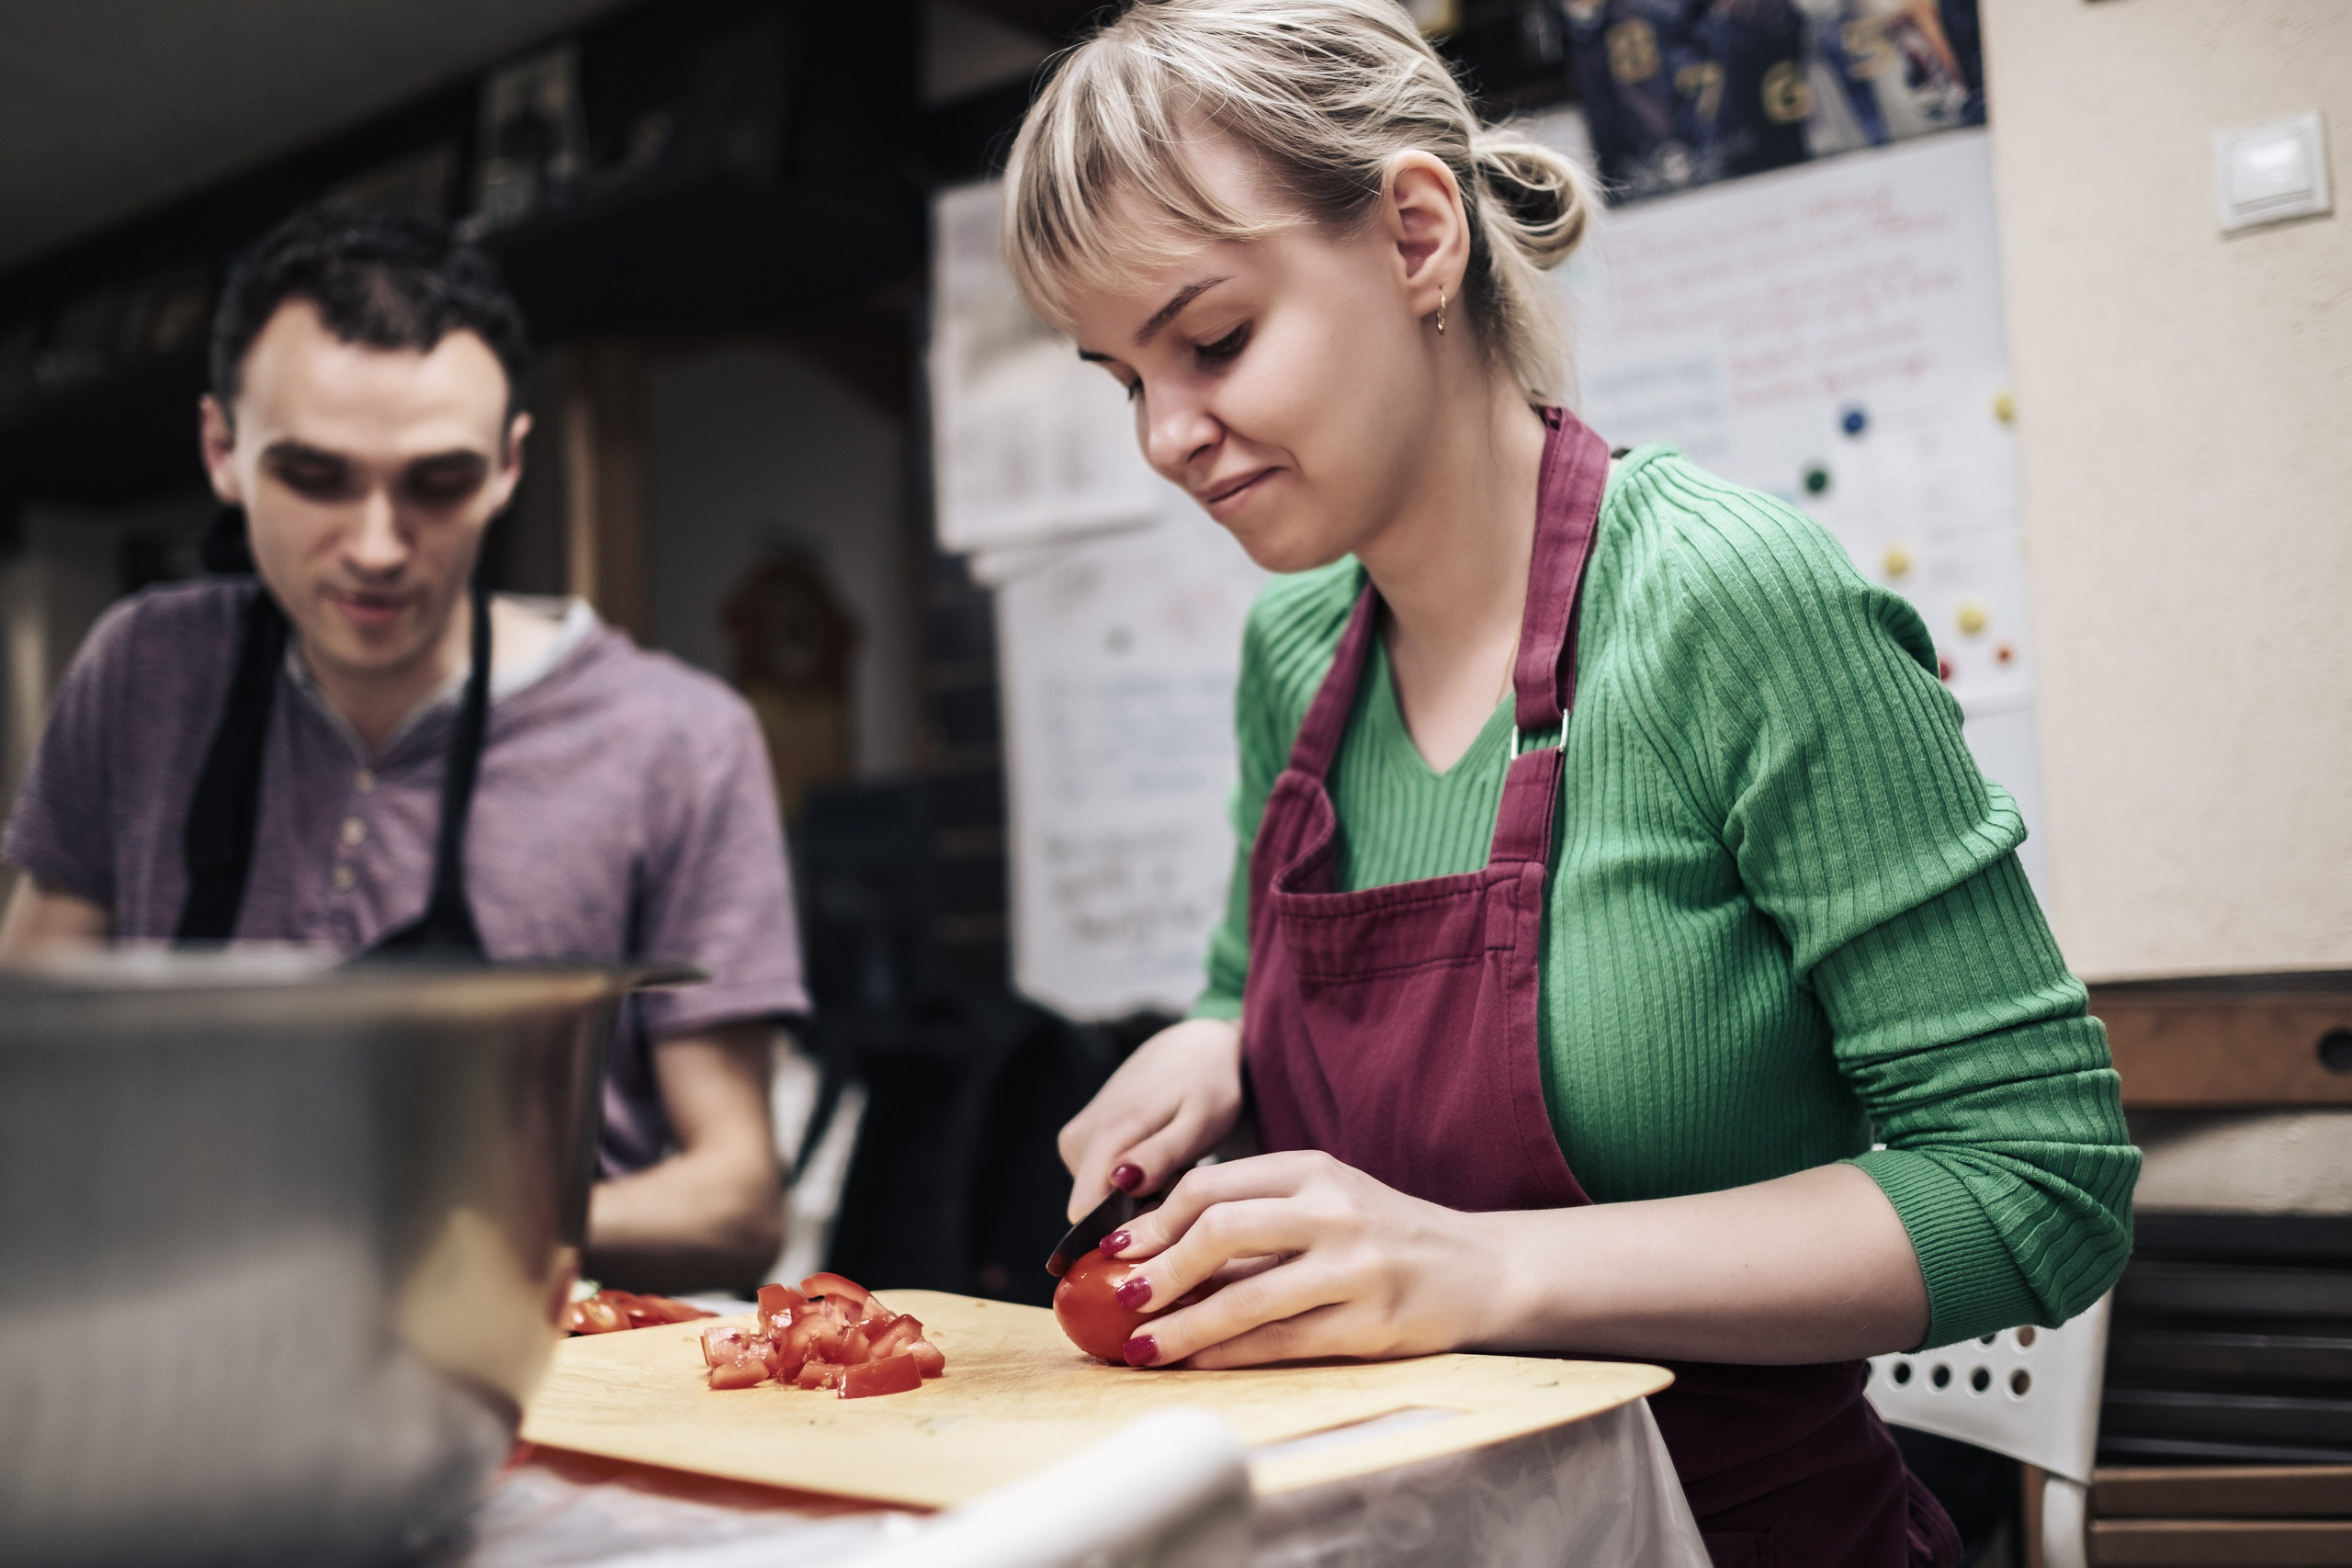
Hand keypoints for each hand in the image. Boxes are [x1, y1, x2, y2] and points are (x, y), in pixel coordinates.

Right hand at [1058, 1017, 1244, 1221]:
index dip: (1124, 1230)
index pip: (1085, 1213)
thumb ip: (1160, 1155)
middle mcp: (1079, 1138)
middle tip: (1180, 1183)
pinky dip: (1132, 1182)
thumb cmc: (1206, 1085)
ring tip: (1173, 1166)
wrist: (1192, 1048)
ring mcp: (1076, 1138)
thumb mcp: (1199, 1121)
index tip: (1167, 1217)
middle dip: (1138, 1211)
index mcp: (1107, 1132)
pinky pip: (1099, 1182)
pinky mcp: (1079, 1140)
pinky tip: (1159, 1160)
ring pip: (1098, 1199)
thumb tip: (1119, 1183)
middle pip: (1094, 1211)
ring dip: (1138, 1196)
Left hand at [1092, 1151, 1510, 1368]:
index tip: (1114, 1249)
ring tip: (1140, 1346)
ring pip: (1247, 1298)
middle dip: (1159, 1270)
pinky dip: (1228, 1354)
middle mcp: (1333, 1210)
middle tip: (1120, 1297)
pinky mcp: (1372, 1324)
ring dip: (1182, 1325)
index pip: (1212, 1185)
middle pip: (1221, 1230)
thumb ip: (1257, 1219)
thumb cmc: (1386, 1234)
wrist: (1482, 1269)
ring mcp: (1356, 1267)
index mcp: (1312, 1170)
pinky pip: (1281, 1342)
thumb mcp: (1326, 1202)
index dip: (1153, 1221)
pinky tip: (1195, 1360)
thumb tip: (1157, 1255)